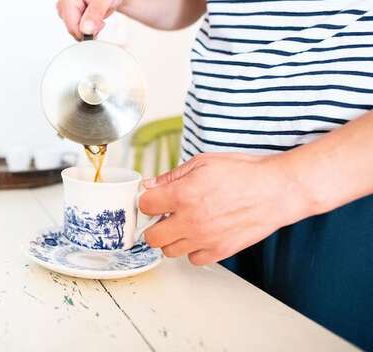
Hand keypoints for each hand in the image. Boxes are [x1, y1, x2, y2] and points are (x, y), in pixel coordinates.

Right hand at [56, 0, 132, 39]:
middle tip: (100, 19)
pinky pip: (78, 31)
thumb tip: (85, 29)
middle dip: (88, 30)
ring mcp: (66, 10)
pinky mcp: (70, 16)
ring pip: (75, 32)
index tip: (101, 23)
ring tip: (98, 17)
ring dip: (89, 30)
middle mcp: (63, 3)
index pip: (72, 26)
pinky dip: (88, 29)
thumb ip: (96, 12)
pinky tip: (94, 19)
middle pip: (72, 30)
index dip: (87, 30)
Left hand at [139, 152, 313, 264]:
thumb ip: (172, 176)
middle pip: (151, 237)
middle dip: (153, 225)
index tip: (154, 199)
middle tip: (164, 216)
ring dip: (172, 238)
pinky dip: (193, 249)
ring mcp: (204, 239)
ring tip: (183, 224)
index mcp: (182, 195)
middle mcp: (190, 220)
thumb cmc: (243, 173)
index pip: (144, 205)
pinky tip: (200, 234)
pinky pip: (193, 259)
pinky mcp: (220, 251)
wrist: (277, 190)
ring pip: (169, 251)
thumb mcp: (203, 163)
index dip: (147, 201)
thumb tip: (150, 185)